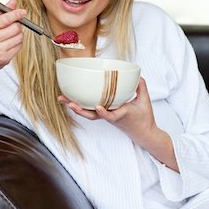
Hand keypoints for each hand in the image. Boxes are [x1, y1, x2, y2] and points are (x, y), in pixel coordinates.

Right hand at [0, 0, 26, 75]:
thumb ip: (0, 13)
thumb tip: (13, 2)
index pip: (5, 19)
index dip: (16, 14)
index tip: (23, 11)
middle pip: (15, 28)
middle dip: (18, 24)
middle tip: (15, 24)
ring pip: (19, 37)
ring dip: (19, 34)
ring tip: (11, 34)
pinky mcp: (4, 59)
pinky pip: (19, 47)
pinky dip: (18, 42)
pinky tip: (10, 42)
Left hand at [59, 77, 178, 170]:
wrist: (144, 134)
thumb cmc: (144, 118)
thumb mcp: (145, 101)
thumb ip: (141, 86)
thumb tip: (136, 75)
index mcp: (121, 115)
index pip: (111, 115)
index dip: (104, 112)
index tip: (98, 107)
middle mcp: (111, 116)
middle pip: (92, 115)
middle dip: (79, 109)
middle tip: (67, 102)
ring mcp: (107, 116)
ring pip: (89, 113)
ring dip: (75, 107)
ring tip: (63, 99)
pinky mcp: (105, 115)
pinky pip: (91, 111)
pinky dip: (81, 105)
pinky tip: (72, 99)